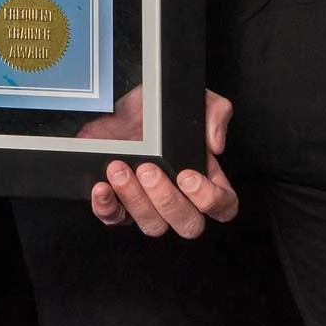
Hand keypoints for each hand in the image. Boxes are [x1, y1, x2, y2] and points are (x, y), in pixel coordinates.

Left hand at [80, 87, 238, 236]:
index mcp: (204, 180)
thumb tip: (215, 144)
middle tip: (147, 169)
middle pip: (188, 224)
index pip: (223, 207)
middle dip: (167, 200)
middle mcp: (179, 199)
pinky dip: (107, 207)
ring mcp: (148, 205)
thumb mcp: (192, 100)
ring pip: (153, 226)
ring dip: (135, 200)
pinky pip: (114, 219)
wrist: (116, 107)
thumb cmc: (156, 109)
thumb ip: (215, 113)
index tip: (187, 176)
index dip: (210, 200)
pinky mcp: (118, 204)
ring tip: (120, 169)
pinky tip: (102, 187)